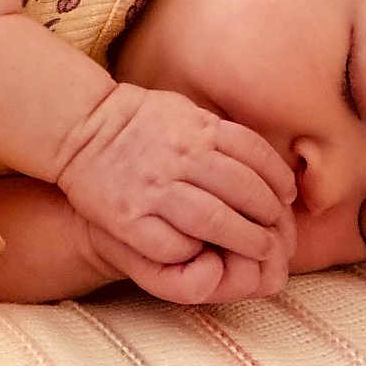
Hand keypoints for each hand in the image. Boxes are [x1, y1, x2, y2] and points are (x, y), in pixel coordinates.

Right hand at [56, 83, 296, 301]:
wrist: (79, 129)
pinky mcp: (129, 217)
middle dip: (269, 216)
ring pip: (215, 220)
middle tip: (278, 234)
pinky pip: (172, 243)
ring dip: (244, 240)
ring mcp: (154, 187)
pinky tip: (208, 255)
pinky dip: (197, 252)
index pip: (256, 156)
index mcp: (197, 128)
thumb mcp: (184, 110)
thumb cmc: (137, 122)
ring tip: (258, 251)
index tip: (286, 198)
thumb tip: (261, 160)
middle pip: (243, 190)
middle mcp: (180, 156)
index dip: (279, 181)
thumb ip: (219, 132)